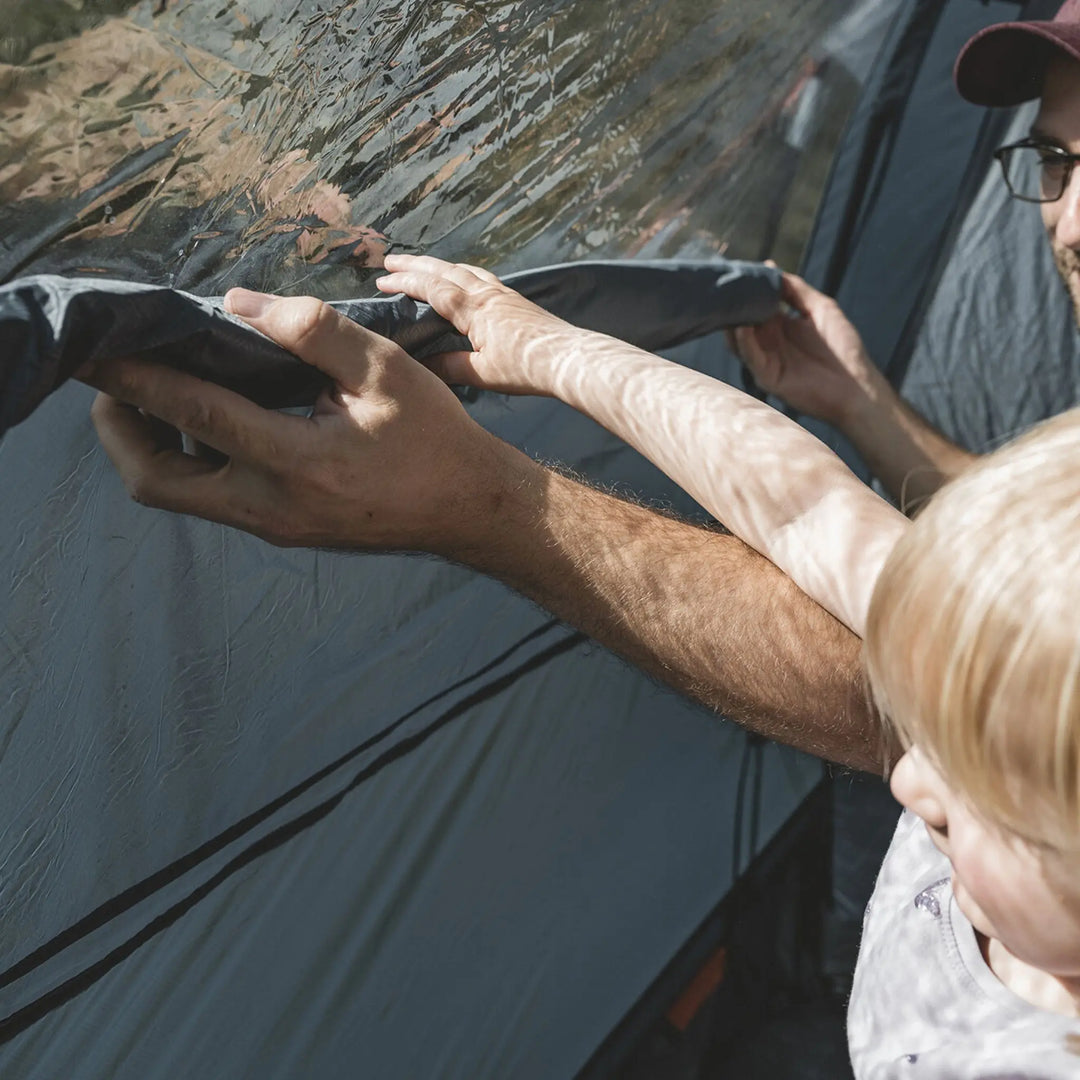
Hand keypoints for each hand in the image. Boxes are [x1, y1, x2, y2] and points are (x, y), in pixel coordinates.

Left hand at [82, 290, 520, 553]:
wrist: (468, 510)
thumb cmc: (434, 438)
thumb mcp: (385, 370)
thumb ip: (312, 331)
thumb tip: (240, 303)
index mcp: (299, 463)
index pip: (198, 414)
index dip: (139, 378)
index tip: (98, 347)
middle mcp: (271, 505)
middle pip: (156, 478)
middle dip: (119, 426)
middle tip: (117, 377)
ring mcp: (272, 525)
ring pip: (175, 495)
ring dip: (147, 445)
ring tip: (152, 393)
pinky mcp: (280, 530)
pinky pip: (207, 499)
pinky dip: (185, 458)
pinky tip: (206, 421)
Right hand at [375, 254, 591, 395]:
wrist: (569, 359)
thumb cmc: (527, 368)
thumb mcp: (483, 374)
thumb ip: (451, 367)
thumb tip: (423, 366)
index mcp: (474, 310)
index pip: (431, 289)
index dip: (404, 283)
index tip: (381, 281)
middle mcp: (487, 294)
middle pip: (444, 270)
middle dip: (415, 265)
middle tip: (390, 261)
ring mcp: (503, 293)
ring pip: (464, 269)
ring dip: (439, 265)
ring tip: (422, 265)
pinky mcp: (516, 300)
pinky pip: (482, 276)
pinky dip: (464, 272)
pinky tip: (464, 277)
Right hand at [729, 271, 881, 429]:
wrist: (857, 386)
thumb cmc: (844, 348)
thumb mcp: (821, 308)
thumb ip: (797, 290)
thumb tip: (773, 270)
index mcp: (782, 326)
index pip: (757, 305)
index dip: (748, 289)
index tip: (739, 272)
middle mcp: (770, 342)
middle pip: (743, 320)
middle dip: (735, 304)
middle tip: (725, 285)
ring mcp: (767, 359)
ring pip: (740, 339)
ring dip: (733, 322)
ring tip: (730, 303)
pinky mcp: (768, 377)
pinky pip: (751, 357)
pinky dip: (744, 342)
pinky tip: (742, 327)